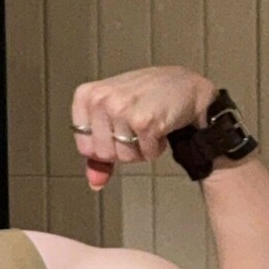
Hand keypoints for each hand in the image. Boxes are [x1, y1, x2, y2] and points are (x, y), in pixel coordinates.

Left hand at [70, 67, 215, 190]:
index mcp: (86, 95)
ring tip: (149, 125)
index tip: (118, 129)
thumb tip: (95, 183)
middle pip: (104, 155)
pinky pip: (145, 154)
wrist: (184, 85)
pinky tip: (160, 126)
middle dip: (124, 150)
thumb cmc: (146, 99)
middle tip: (136, 126)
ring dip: (141, 149)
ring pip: (124, 157)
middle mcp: (100, 99)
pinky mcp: (143, 120)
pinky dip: (156, 148)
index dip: (105, 147)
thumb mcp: (113, 117)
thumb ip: (99, 152)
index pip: (85, 147)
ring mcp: (121, 108)